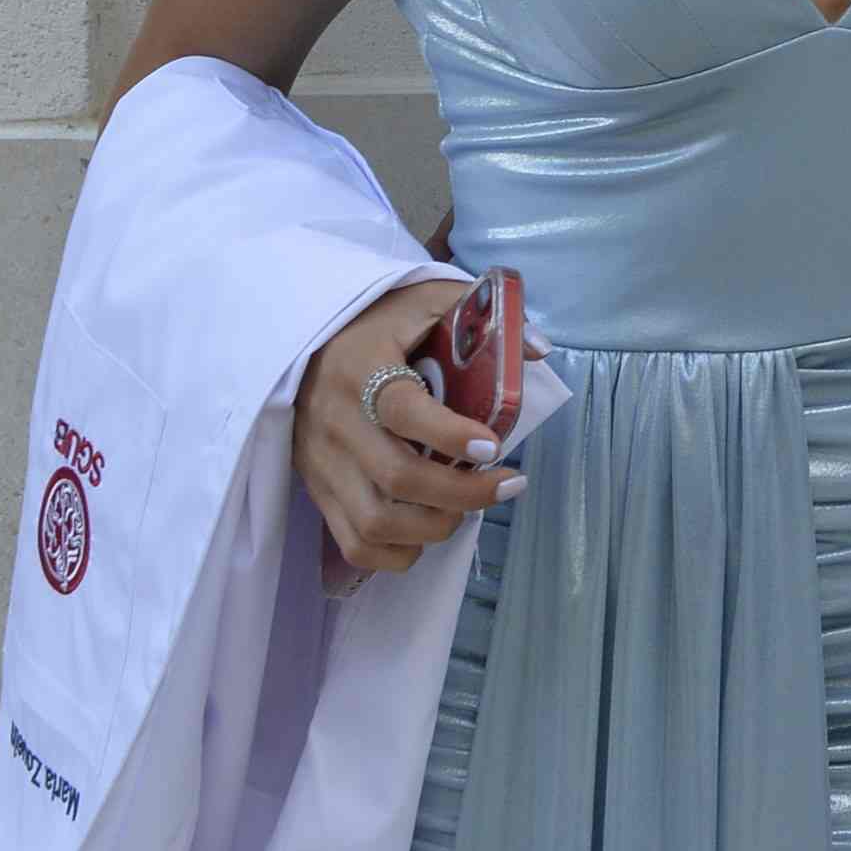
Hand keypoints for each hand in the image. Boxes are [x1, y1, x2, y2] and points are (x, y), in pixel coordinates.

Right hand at [293, 278, 523, 575]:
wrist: (310, 339)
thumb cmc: (380, 320)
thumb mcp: (430, 299)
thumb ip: (483, 319)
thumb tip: (540, 350)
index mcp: (361, 367)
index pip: (402, 409)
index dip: (450, 434)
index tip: (494, 445)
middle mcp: (334, 420)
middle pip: (397, 478)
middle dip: (463, 493)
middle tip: (508, 485)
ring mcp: (321, 462)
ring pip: (375, 522)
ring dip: (434, 527)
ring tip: (469, 507)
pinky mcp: (316, 490)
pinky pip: (353, 543)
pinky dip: (398, 552)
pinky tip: (431, 529)